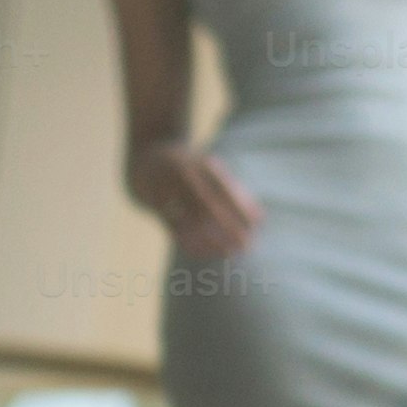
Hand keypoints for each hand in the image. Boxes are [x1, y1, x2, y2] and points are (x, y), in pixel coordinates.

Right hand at [131, 141, 261, 259]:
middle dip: (230, 227)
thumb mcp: (210, 170)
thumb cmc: (189, 168)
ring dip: (212, 238)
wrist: (147, 154)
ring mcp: (165, 187)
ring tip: (229, 252)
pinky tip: (205, 252)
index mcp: (203, 164)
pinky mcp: (151, 201)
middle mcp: (184, 174)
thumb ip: (233, 192)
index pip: (226, 189)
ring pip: (190, 219)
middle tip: (246, 245)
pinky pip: (173, 227)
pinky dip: (191, 242)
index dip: (243, 207)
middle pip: (209, 205)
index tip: (258, 224)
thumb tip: (260, 219)